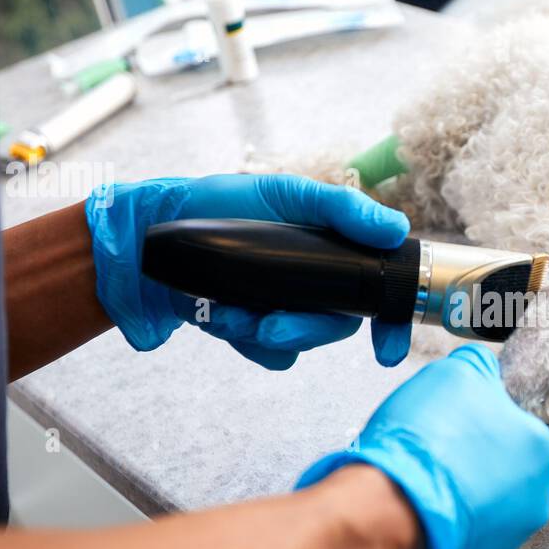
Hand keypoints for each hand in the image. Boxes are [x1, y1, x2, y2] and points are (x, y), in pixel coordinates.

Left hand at [84, 174, 412, 367]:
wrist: (152, 235)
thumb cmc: (218, 204)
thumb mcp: (283, 193)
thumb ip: (340, 209)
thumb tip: (396, 228)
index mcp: (333, 250)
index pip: (379, 289)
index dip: (392, 322)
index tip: (387, 351)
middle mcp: (316, 283)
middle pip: (339, 325)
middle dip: (306, 331)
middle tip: (270, 326)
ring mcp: (285, 309)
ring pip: (300, 344)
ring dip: (263, 332)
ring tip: (226, 309)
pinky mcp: (254, 331)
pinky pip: (269, 355)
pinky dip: (242, 338)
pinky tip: (216, 314)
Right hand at [296, 344, 548, 548]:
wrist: (387, 516)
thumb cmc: (425, 445)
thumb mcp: (456, 373)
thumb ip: (480, 368)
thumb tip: (483, 371)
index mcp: (541, 452)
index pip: (513, 423)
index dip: (474, 416)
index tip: (446, 421)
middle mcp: (535, 502)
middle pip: (498, 467)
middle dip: (465, 459)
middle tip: (429, 451)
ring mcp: (506, 543)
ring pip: (477, 506)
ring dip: (451, 494)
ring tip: (416, 483)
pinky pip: (455, 539)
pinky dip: (437, 527)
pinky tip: (412, 514)